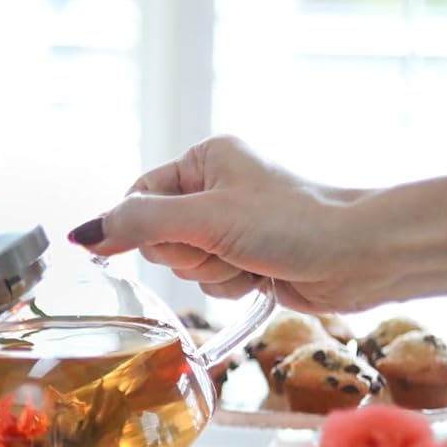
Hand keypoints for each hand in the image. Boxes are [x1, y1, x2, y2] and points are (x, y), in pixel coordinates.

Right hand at [69, 135, 376, 311]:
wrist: (362, 255)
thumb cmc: (295, 223)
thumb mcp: (207, 217)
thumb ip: (140, 223)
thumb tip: (84, 234)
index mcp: (204, 160)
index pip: (139, 197)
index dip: (143, 227)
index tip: (173, 240)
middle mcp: (215, 189)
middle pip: (158, 236)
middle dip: (189, 253)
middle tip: (226, 246)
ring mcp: (232, 226)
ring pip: (184, 264)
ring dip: (213, 273)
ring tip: (251, 261)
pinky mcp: (248, 258)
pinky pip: (211, 282)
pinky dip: (231, 286)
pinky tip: (262, 277)